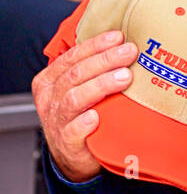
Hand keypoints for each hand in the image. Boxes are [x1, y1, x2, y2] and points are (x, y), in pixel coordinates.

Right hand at [31, 30, 138, 181]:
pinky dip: (84, 123)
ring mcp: (56, 121)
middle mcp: (50, 99)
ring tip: (124, 77)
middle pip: (76, 74)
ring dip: (101, 85)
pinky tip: (97, 116)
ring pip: (75, 98)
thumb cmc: (78, 116)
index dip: (95, 45)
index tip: (118, 37)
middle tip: (129, 52)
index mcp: (49, 81)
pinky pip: (73, 130)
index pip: (72, 57)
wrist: (72, 156)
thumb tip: (121, 44)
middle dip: (105, 60)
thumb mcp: (77, 89)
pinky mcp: (66, 142)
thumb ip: (90, 69)